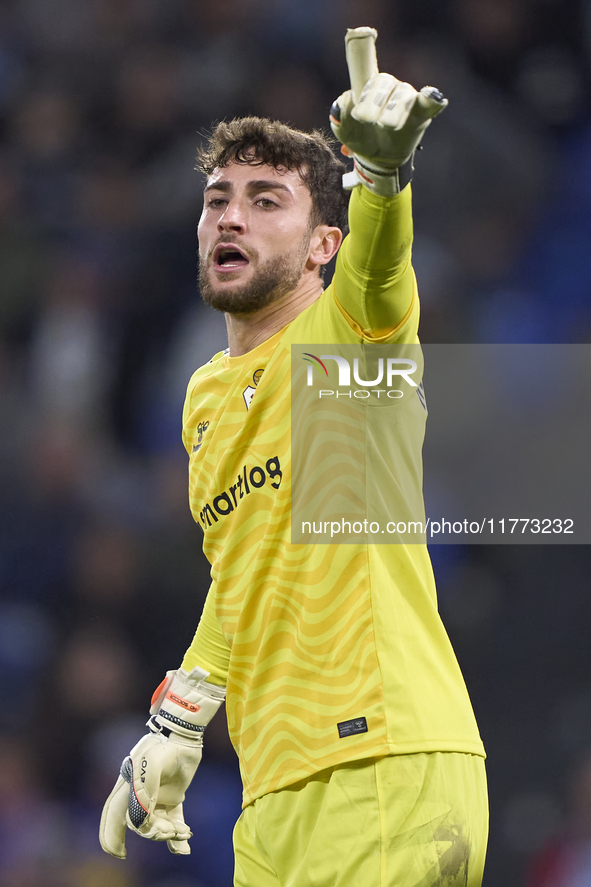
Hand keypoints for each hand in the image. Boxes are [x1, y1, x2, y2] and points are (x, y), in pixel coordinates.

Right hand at [99, 666, 225, 857]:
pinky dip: (177, 835)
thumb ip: (143, 791)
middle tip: (168, 832)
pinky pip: (173, 819)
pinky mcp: (174, 796)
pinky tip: (185, 845)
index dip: (111, 837)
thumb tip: (140, 820)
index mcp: (127, 786)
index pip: (113, 816)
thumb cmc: (164, 745)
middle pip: (137, 825)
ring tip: (185, 831)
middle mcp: (139, 794)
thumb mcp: (151, 763)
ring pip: (157, 824)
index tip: (121, 854)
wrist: (185, 732)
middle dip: (150, 834)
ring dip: (169, 833)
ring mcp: (156, 796)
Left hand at [330, 27, 447, 191]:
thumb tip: (346, 100)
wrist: (378, 161)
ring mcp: (406, 99)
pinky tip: (434, 98)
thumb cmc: (361, 139)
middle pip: (382, 82)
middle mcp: (388, 87)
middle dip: (372, 100)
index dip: (363, 49)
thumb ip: (339, 116)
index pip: (364, 62)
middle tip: (364, 118)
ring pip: (402, 94)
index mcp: (366, 87)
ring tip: (387, 125)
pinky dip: (432, 98)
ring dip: (394, 109)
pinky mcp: (421, 113)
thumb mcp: (344, 131)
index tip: (364, 33)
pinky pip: (430, 101)